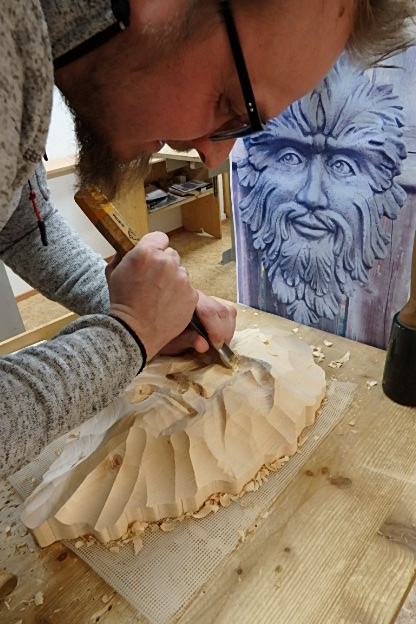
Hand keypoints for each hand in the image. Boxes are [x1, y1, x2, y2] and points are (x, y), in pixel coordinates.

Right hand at [106, 232, 197, 360]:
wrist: (134, 331)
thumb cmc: (122, 303)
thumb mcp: (113, 273)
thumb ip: (124, 255)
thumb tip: (131, 248)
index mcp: (146, 253)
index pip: (160, 237)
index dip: (155, 247)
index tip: (153, 256)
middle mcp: (166, 262)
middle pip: (171, 255)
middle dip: (163, 265)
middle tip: (153, 281)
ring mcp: (181, 278)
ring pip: (180, 272)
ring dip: (173, 280)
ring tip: (160, 296)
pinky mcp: (192, 294)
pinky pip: (188, 289)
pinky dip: (180, 295)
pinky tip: (167, 305)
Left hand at [160, 290, 236, 355]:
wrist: (153, 328)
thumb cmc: (161, 334)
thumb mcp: (172, 340)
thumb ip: (188, 340)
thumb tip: (203, 345)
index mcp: (186, 302)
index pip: (208, 312)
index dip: (216, 330)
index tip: (216, 346)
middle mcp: (197, 297)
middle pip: (220, 310)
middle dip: (224, 331)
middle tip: (221, 348)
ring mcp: (205, 300)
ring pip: (227, 310)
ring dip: (228, 329)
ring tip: (222, 343)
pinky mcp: (212, 305)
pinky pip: (227, 312)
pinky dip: (228, 326)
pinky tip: (221, 336)